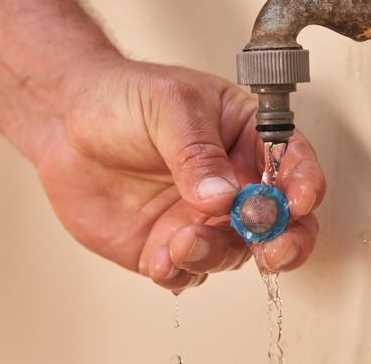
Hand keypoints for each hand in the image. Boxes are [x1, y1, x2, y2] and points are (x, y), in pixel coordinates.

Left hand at [35, 57, 326, 291]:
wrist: (65, 124)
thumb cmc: (123, 98)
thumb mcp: (168, 105)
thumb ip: (197, 151)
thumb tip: (224, 194)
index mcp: (247, 136)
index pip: (292, 162)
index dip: (304, 183)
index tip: (299, 201)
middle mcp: (235, 182)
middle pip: (282, 221)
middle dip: (286, 240)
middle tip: (271, 250)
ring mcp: (204, 218)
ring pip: (235, 252)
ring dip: (218, 253)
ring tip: (185, 240)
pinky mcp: (169, 245)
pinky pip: (189, 272)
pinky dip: (180, 272)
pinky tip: (160, 257)